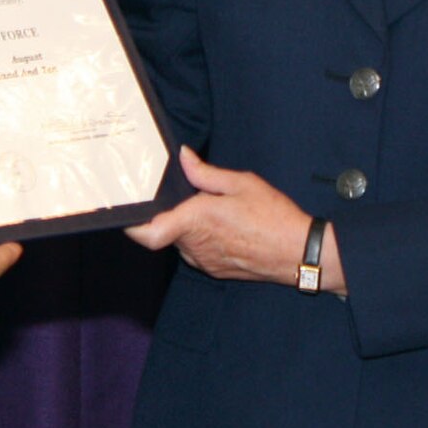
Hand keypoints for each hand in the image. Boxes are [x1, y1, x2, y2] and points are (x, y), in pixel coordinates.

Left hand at [124, 147, 345, 293]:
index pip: (148, 233)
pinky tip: (225, 227)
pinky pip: (196, 251)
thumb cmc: (274, 216)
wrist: (301, 253)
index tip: (127, 212)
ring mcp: (204, 261)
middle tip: (188, 196)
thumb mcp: (242, 183)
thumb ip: (205, 172)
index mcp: (196, 220)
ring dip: (188, 226)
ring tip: (214, 211)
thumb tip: (183, 156)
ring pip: (181, 240)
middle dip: (170, 214)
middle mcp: (194, 245)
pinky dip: (202, 238)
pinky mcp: (215, 270)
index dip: (132, 225)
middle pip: (165, 230)